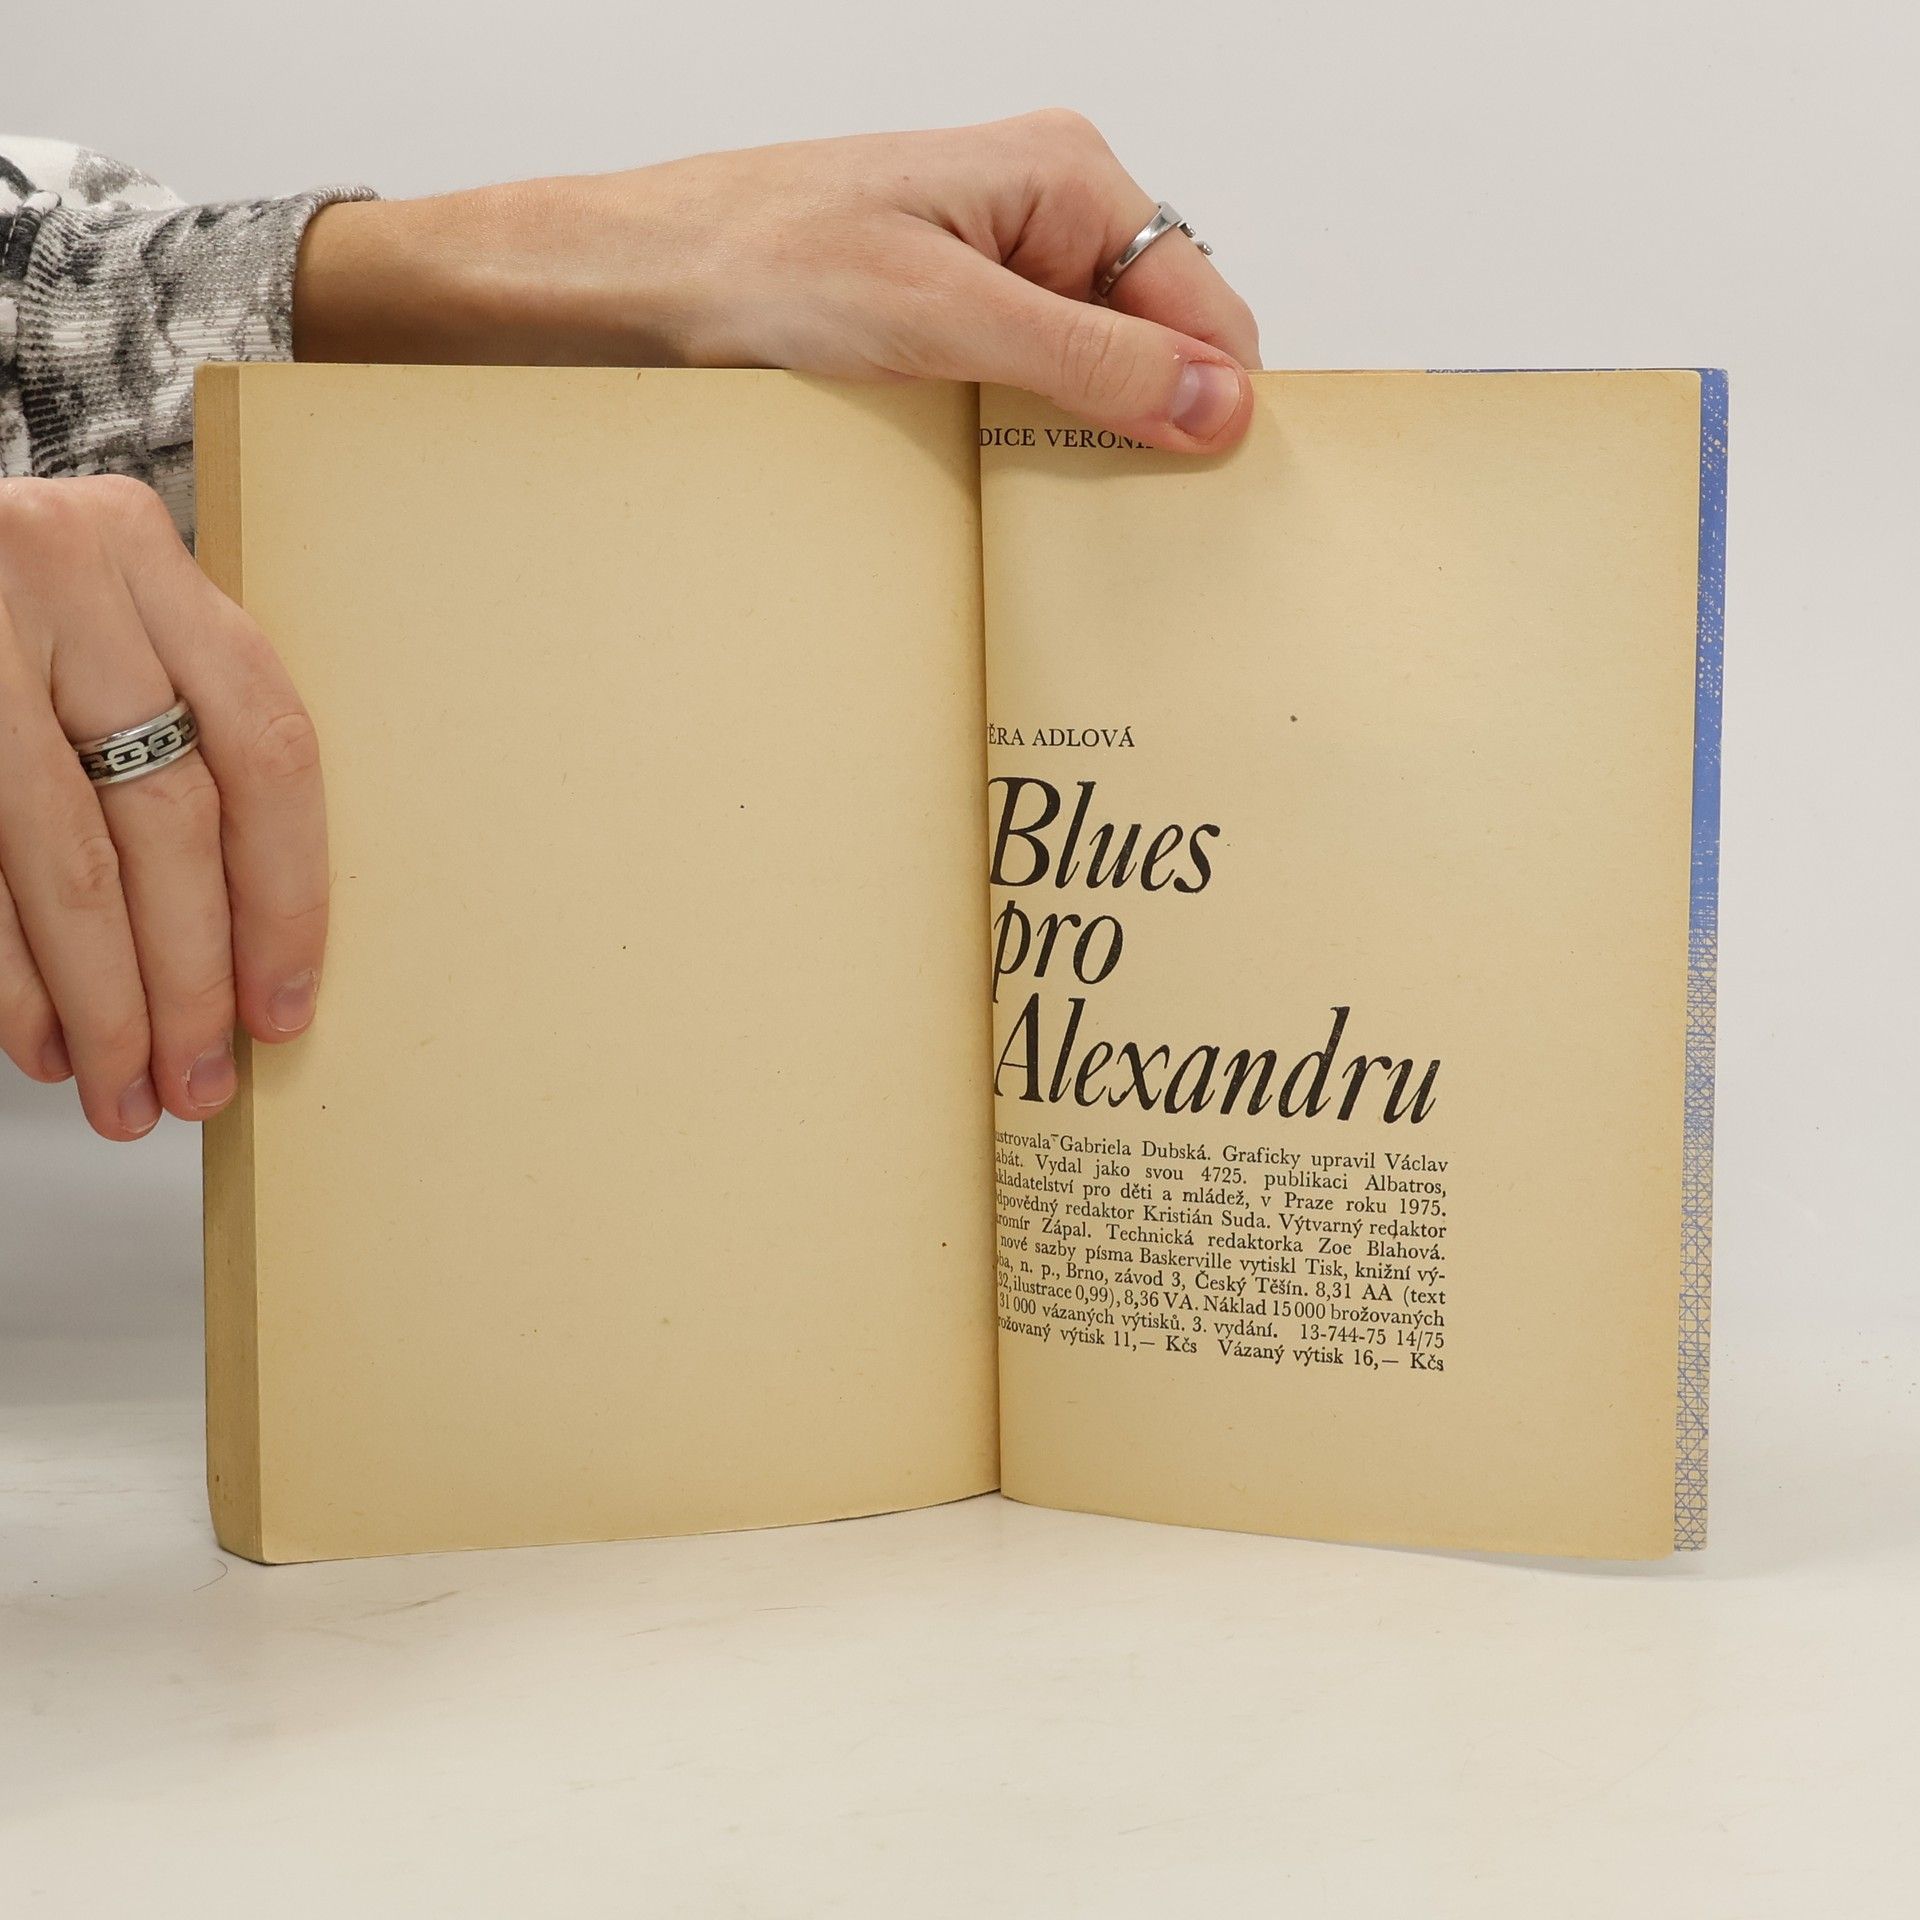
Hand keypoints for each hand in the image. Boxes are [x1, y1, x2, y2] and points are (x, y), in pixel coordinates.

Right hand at [0, 477, 326, 1139]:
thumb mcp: (97, 616)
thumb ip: (176, 721)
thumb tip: (247, 941)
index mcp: (142, 552)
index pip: (265, 749)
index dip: (286, 897)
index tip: (285, 1005)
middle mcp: (57, 578)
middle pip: (169, 820)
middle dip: (192, 978)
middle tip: (201, 1082)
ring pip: (70, 863)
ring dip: (105, 1004)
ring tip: (126, 1091)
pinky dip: (14, 976)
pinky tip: (43, 1041)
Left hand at [293, 111, 1261, 452]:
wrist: (628, 283)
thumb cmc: (756, 265)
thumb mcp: (942, 320)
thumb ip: (1089, 362)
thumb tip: (1217, 405)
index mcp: (1064, 177)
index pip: (1204, 305)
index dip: (1213, 404)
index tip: (1205, 499)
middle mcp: (1042, 216)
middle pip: (1157, 344)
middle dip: (1150, 429)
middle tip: (1127, 523)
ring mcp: (993, 271)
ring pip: (1093, 379)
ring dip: (1083, 448)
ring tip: (1054, 513)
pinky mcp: (945, 322)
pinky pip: (1027, 394)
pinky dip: (1027, 448)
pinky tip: (1001, 490)